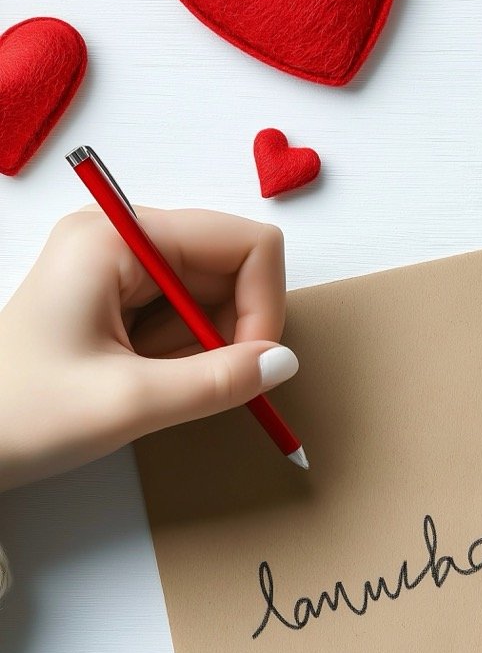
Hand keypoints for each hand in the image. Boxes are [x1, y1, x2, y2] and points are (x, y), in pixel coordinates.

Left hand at [0, 207, 298, 491]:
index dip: (263, 304)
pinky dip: (185, 357)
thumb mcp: (130, 403)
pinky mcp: (114, 300)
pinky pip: (181, 319)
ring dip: (205, 350)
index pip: (244, 243)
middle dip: (234, 332)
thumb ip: (218, 381)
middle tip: (205, 385)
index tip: (250, 364)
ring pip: (209, 298)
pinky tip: (150, 384)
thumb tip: (285, 364)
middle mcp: (121, 239)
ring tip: (158, 387)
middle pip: (230, 268)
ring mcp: (116, 269)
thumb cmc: (22, 415)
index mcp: (117, 237)